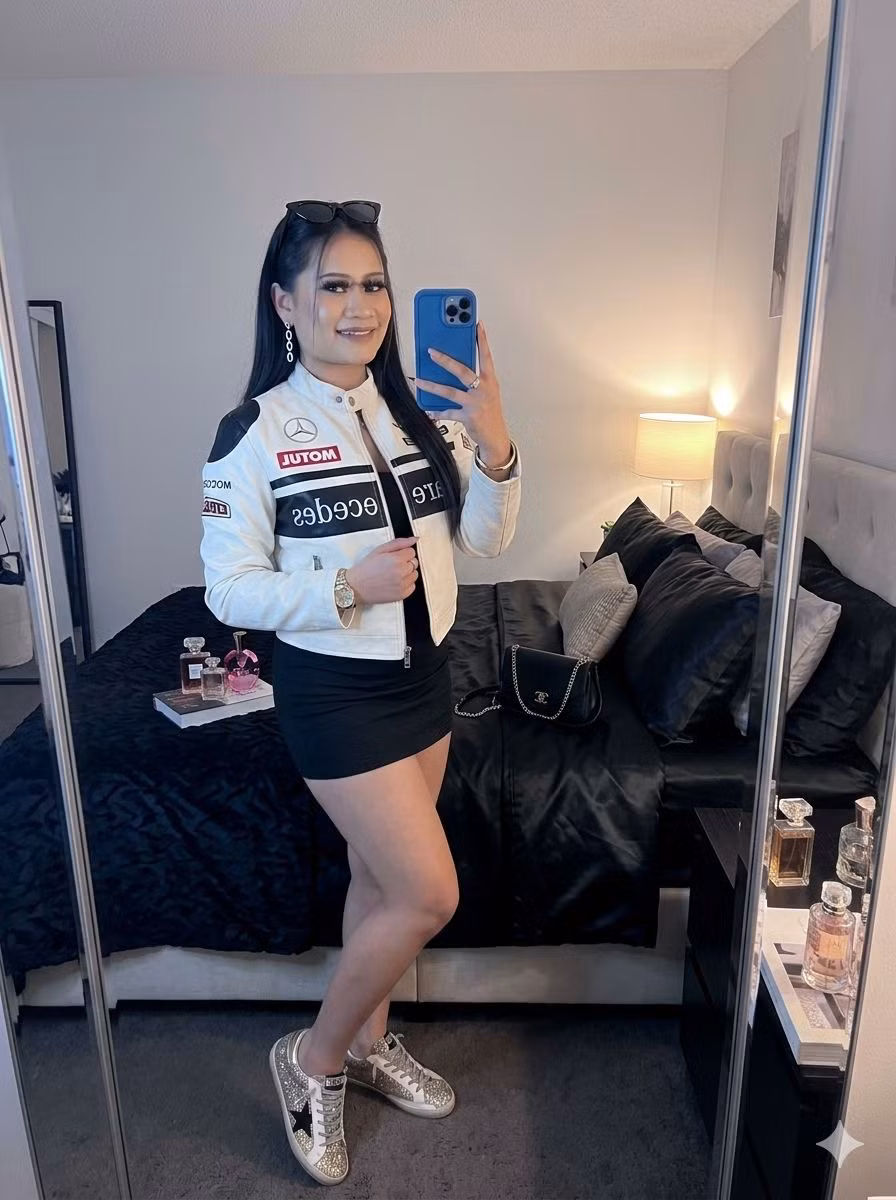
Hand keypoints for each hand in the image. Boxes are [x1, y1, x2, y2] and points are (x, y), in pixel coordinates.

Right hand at [345, 537, 418, 603]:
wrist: (356, 587)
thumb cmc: (365, 568)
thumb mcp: (379, 550)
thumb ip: (399, 543)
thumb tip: (415, 539)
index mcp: (396, 559)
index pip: (411, 552)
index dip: (402, 553)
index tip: (394, 557)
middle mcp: (401, 572)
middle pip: (414, 563)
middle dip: (405, 562)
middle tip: (392, 566)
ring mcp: (402, 585)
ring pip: (414, 574)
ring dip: (407, 573)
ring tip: (392, 574)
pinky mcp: (402, 594)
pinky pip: (412, 586)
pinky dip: (406, 584)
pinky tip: (394, 582)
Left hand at [416, 322, 511, 465]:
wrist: (495, 437)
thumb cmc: (489, 412)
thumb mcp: (487, 392)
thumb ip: (475, 380)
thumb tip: (452, 368)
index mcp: (490, 381)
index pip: (486, 356)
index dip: (482, 340)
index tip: (477, 324)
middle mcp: (484, 390)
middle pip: (462, 371)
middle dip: (445, 360)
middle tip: (431, 351)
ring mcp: (476, 404)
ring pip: (450, 392)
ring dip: (432, 386)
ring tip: (419, 380)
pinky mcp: (468, 417)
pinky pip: (448, 412)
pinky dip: (437, 411)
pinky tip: (428, 409)